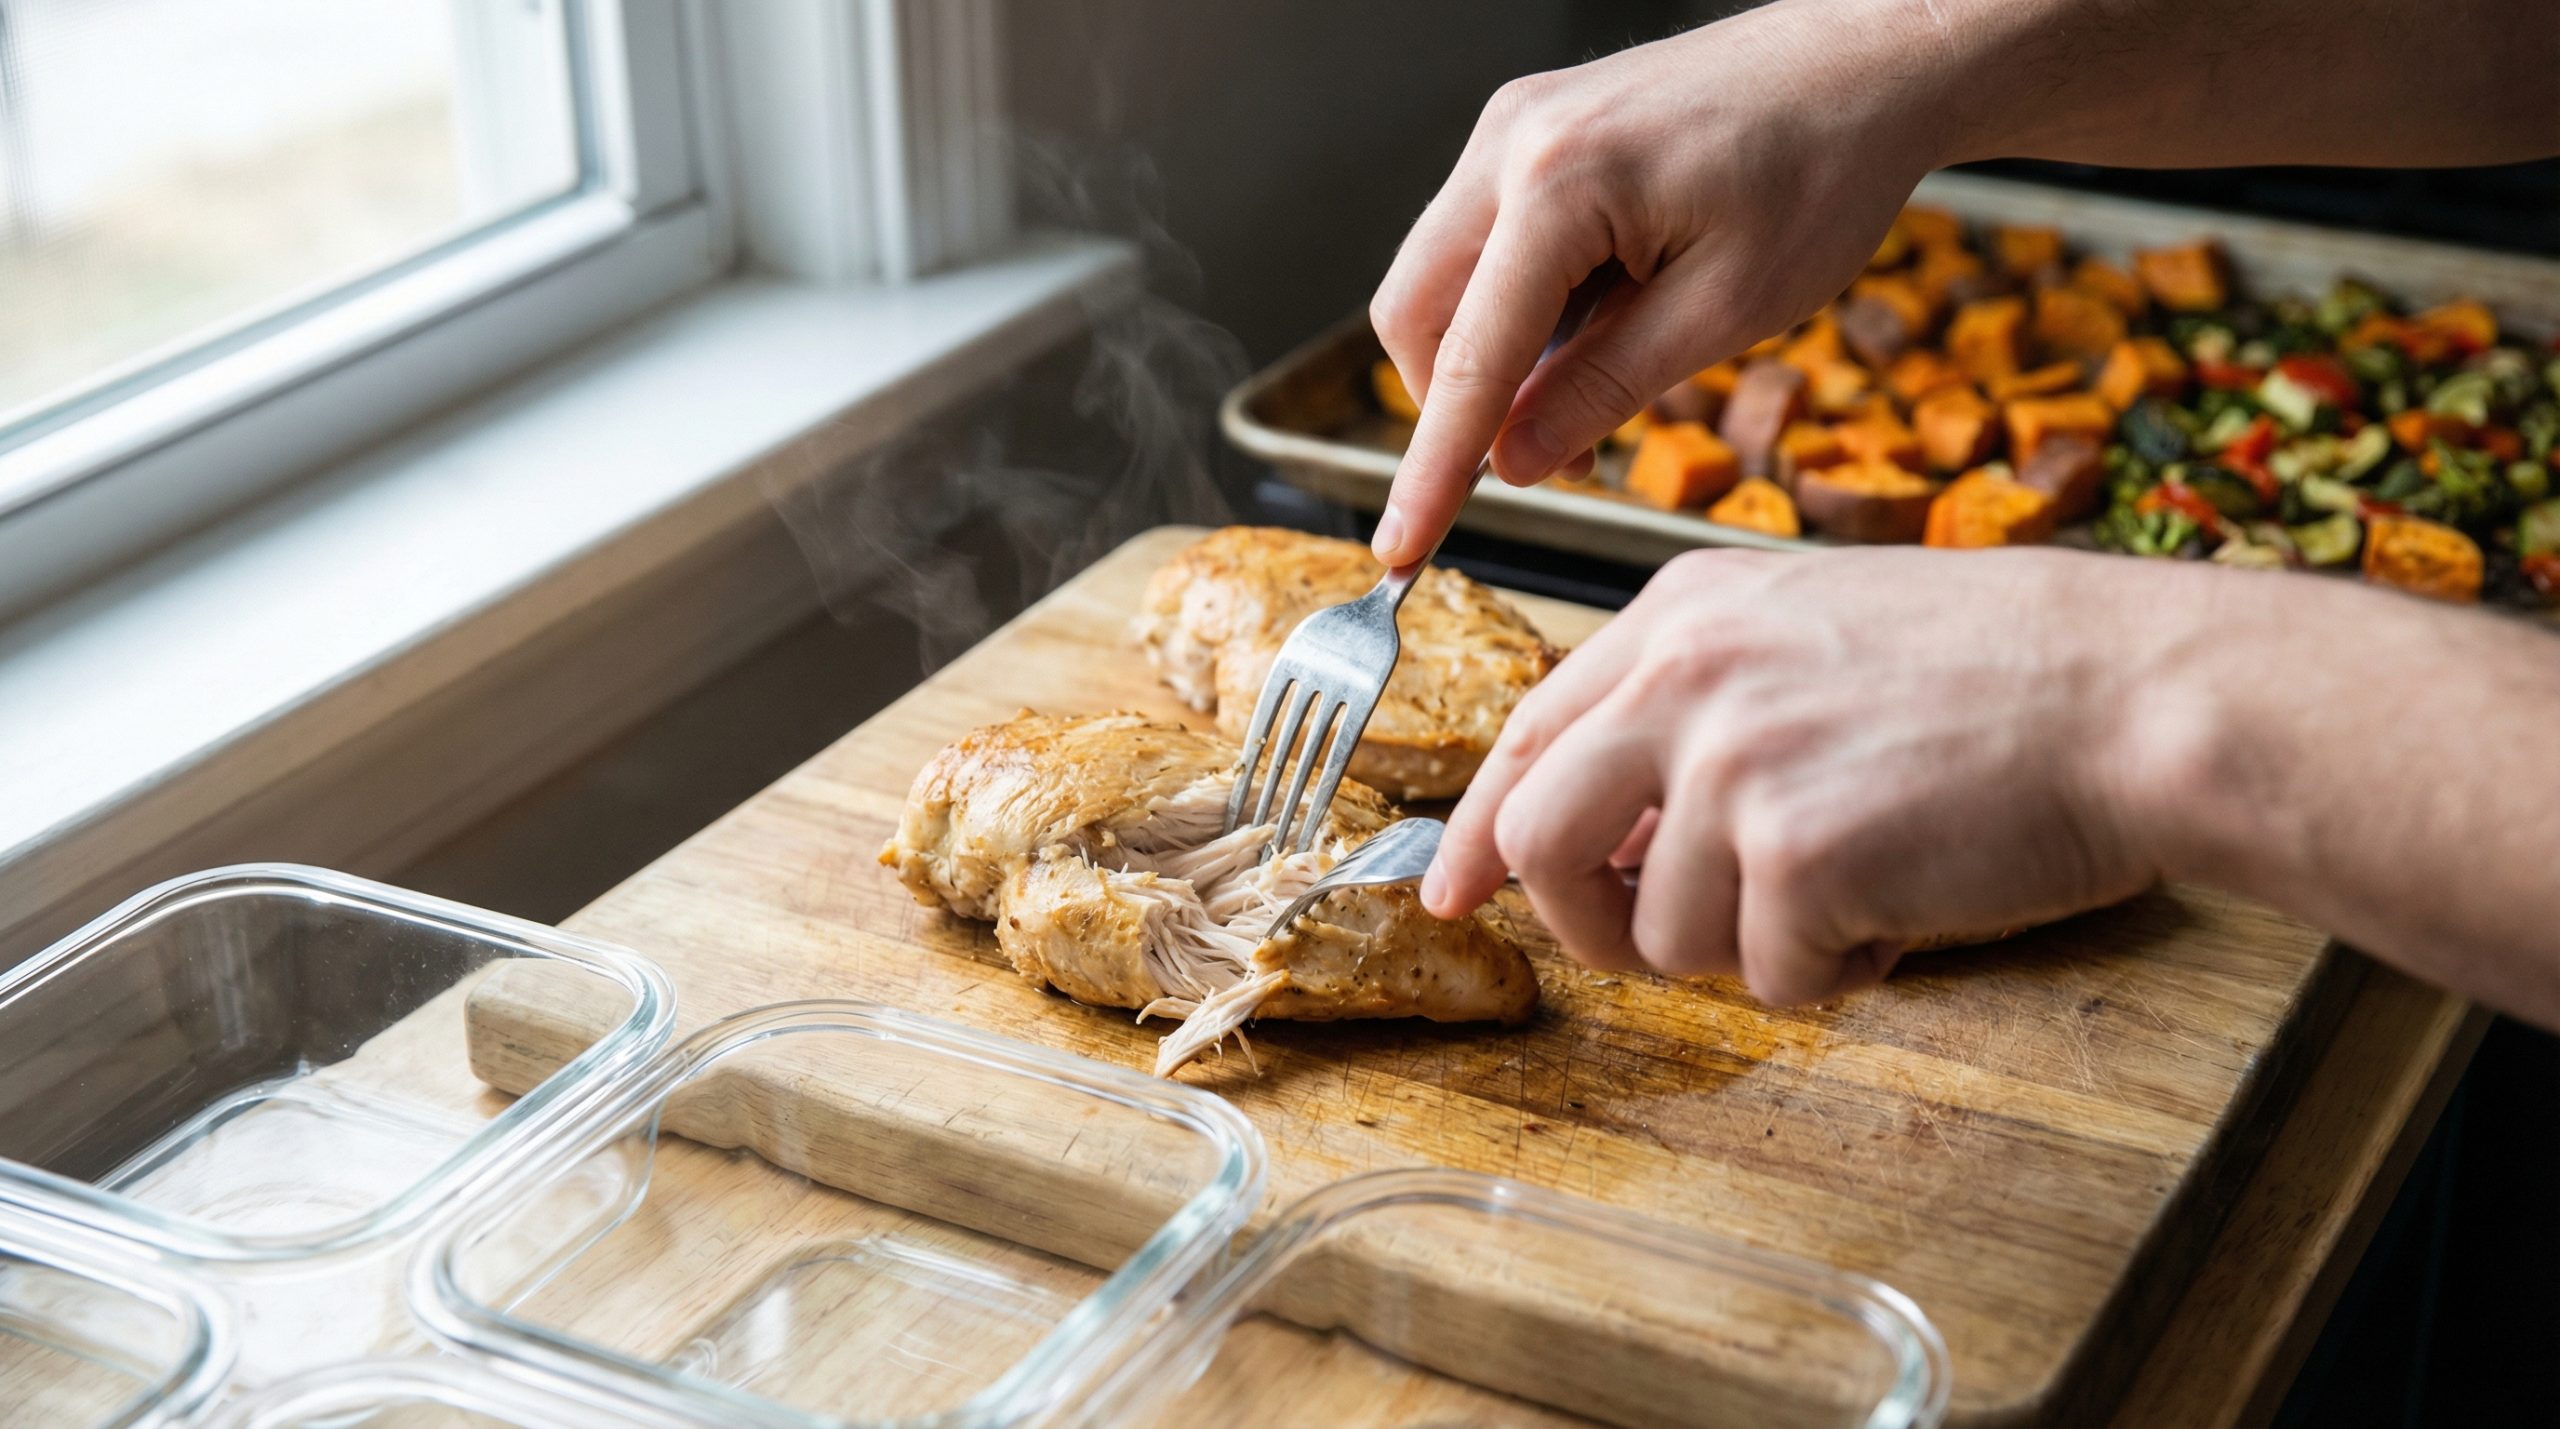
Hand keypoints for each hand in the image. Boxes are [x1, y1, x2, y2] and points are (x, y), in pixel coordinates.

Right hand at [1367, 0, 1957, 565]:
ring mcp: (1513, 128)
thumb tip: (1514, 465)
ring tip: (1587, 393)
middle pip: (1415, 314)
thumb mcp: (1727, 309)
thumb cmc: (1822, 168)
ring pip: (1436, 280)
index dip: (1432, 471)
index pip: (1469, 359)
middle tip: (1543, 461)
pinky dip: (1509, 309)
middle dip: (1454, 406)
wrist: (1863, 65)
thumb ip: (1605, 389)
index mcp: (1560, 183)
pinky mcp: (1529, 133)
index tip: (1400, 548)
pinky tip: (1591, 327)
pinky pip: (1479, 243)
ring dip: (1485, 359)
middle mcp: (1512, 142)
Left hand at [1423, 546, 2191, 1004]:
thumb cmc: (2000, 672)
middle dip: (1585, 918)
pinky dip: (1835, 970)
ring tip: (1857, 883)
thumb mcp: (1811, 634)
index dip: (1483, 830)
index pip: (1526, 735)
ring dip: (1753, 945)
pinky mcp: (1795, 855)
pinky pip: (1767, 978)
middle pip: (1538, 840)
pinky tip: (1903, 905)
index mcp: (1680, 614)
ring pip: (1660, 936)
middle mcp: (1683, 677)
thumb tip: (1611, 834)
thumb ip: (1695, 713)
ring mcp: (1732, 765)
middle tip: (1655, 938)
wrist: (2135, 691)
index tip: (1455, 887)